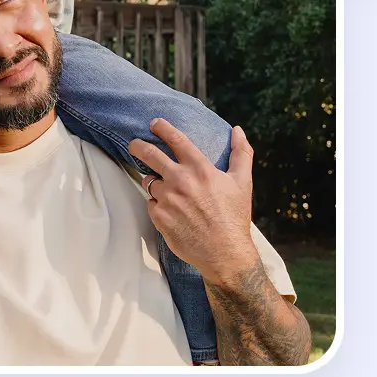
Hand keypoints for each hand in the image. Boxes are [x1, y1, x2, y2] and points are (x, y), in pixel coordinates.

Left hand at [128, 119, 257, 288]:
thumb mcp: (242, 182)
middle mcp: (180, 181)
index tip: (154, 123)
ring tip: (168, 191)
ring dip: (154, 182)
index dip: (162, 128)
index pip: (176, 139)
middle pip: (149, 154)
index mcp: (200, 169)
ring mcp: (168, 199)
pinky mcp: (159, 217)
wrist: (225, 253)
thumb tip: (238, 130)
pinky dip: (158, 204)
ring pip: (150, 182)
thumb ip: (241, 153)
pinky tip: (171, 210)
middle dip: (138, 146)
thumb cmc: (234, 217)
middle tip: (134, 144)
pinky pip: (151, 203)